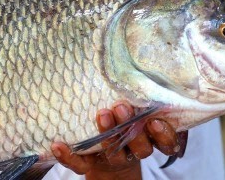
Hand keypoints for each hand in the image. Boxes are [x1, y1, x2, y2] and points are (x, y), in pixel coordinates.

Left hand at [52, 102, 178, 179]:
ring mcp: (113, 158)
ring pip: (114, 154)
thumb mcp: (134, 103)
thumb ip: (139, 92)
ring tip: (101, 114)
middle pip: (141, 147)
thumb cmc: (123, 117)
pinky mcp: (91, 164)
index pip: (166, 142)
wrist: (104, 153)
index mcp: (150, 136)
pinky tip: (58, 144)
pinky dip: (69, 156)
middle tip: (121, 107)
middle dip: (131, 128)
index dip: (163, 134)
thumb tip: (135, 59)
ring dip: (107, 136)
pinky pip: (81, 164)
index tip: (155, 121)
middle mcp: (134, 149)